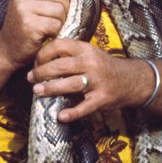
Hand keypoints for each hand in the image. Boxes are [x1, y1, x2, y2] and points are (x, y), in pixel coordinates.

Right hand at [0, 0, 70, 69]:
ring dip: (60, 22)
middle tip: (54, 20)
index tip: (60, 5)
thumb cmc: (26, 27)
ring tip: (49, 28)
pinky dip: (55, 32)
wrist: (8, 50)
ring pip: (60, 9)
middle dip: (64, 9)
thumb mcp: (32, 4)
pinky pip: (55, 24)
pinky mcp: (28, 24)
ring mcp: (23, 8)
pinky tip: (45, 35)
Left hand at [27, 39, 152, 122]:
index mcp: (86, 49)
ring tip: (37, 91)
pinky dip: (72, 113)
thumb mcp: (90, 53)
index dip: (43, 54)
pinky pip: (85, 107)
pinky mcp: (102, 98)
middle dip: (42, 72)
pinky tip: (60, 116)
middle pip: (61, 66)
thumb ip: (70, 54)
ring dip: (51, 88)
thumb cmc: (104, 66)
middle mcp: (91, 63)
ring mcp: (97, 81)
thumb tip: (42, 58)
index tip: (35, 62)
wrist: (131, 80)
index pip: (59, 45)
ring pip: (70, 84)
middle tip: (31, 79)